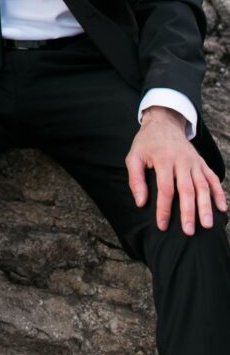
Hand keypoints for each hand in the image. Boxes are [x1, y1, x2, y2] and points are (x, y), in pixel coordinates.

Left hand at [126, 105, 226, 234]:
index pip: (165, 188)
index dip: (164, 208)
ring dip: (206, 206)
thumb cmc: (147, 143)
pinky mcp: (202, 162)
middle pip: (187, 189)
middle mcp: (181, 160)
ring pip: (202, 185)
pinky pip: (212, 178)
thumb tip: (141, 202)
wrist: (164, 123)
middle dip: (188, 212)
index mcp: (163, 159)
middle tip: (189, 232)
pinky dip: (219, 193)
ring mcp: (194, 161)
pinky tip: (222, 208)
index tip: (162, 226)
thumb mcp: (134, 156)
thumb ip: (135, 179)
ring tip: (207, 225)